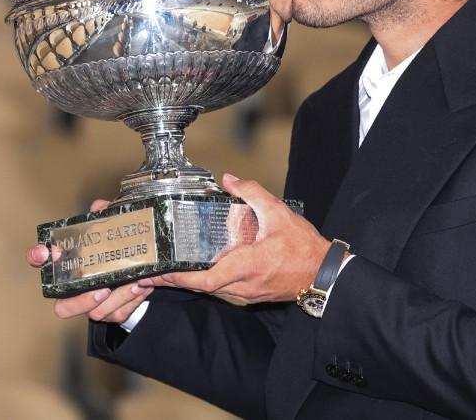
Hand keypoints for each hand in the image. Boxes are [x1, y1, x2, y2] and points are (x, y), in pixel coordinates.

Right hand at [25, 198, 153, 322]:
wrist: (144, 270)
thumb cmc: (119, 250)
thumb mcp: (115, 230)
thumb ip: (107, 216)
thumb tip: (100, 207)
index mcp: (70, 265)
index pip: (41, 261)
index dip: (37, 256)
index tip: (45, 251)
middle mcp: (77, 289)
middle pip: (62, 308)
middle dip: (81, 302)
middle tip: (102, 289)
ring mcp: (93, 304)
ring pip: (96, 313)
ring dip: (118, 299)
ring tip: (134, 284)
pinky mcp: (112, 313)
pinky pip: (118, 314)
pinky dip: (132, 300)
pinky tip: (142, 287)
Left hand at [137, 174, 329, 303]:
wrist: (323, 273)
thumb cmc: (304, 247)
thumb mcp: (279, 213)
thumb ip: (253, 193)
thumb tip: (230, 180)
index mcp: (248, 266)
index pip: (205, 280)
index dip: (179, 278)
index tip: (159, 272)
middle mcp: (243, 286)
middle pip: (201, 288)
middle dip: (175, 280)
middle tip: (152, 271)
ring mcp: (247, 294)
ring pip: (211, 291)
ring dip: (189, 282)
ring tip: (167, 271)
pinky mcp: (251, 295)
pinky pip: (222, 290)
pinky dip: (206, 282)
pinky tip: (197, 270)